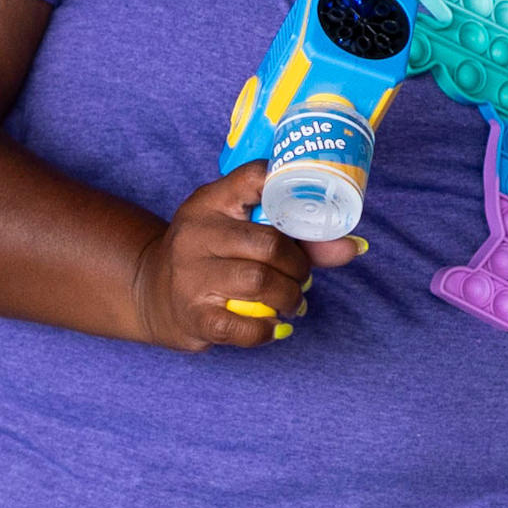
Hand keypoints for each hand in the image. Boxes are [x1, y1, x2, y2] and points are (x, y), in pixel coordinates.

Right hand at [130, 166, 356, 349]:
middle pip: (269, 243)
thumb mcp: (241, 229)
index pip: (255, 178)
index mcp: (210, 202)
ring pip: (259, 282)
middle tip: (304, 276)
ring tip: (294, 300)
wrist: (151, 291)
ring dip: (290, 295)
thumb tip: (356, 246)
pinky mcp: (193, 315)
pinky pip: (242, 327)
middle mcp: (196, 234)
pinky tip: (274, 325)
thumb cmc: (214, 254)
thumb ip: (299, 234)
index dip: (291, 189)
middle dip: (299, 264)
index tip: (308, 212)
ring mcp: (190, 276)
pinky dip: (268, 329)